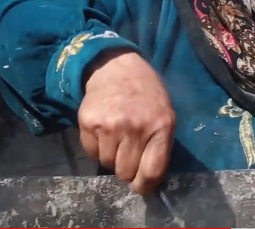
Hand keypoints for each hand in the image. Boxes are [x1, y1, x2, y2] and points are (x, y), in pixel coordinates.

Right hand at [79, 51, 175, 194]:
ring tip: (117, 137)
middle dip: (127, 169)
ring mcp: (110, 125)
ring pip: (107, 164)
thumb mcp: (165, 114)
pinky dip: (96, 147)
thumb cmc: (145, 94)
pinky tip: (103, 130)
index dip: (145, 186)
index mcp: (161, 126)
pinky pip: (91, 152)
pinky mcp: (89, 122)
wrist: (116, 67)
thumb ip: (160, 146)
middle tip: (128, 153)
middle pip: (126, 172)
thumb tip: (150, 180)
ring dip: (111, 157)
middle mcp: (135, 127)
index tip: (141, 187)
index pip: (152, 172)